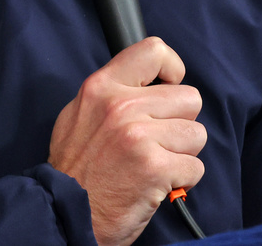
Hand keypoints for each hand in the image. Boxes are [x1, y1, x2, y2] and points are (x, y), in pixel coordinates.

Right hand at [48, 37, 205, 245]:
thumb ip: (111, 93)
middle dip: (179, 122)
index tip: (169, 87)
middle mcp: (122, 106)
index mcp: (102, 87)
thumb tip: (147, 83)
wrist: (64, 211)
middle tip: (158, 140)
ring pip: (197, 134)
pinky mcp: (156, 168)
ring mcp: (140, 136)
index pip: (154, 51)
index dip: (172, 70)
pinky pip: (196, 167)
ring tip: (156, 162)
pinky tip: (158, 183)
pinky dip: (182, 180)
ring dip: (182, 153)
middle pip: (189, 98)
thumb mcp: (79, 113)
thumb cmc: (75, 167)